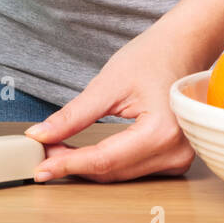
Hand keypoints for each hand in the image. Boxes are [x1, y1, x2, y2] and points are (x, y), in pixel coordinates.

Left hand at [23, 18, 200, 182]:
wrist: (183, 48)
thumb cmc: (152, 56)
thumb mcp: (107, 83)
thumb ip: (74, 115)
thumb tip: (41, 136)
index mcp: (162, 131)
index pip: (105, 159)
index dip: (69, 164)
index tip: (40, 167)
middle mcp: (176, 152)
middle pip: (112, 171)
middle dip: (74, 165)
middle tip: (43, 152)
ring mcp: (179, 159)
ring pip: (121, 175)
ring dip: (88, 167)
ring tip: (58, 150)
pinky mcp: (175, 159)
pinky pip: (133, 170)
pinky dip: (107, 164)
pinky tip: (85, 153)